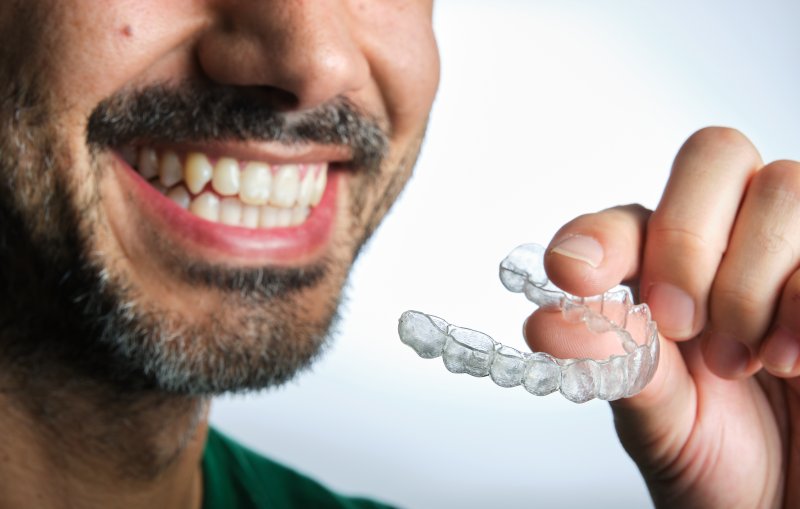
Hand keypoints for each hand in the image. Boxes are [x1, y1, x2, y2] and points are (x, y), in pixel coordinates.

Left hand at [526, 127, 799, 507]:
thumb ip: (611, 363)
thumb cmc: (710, 453)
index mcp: (658, 269)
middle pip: (715, 154)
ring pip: (784, 188)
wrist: (778, 497)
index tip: (575, 275)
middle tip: (679, 323)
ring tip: (738, 361)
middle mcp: (727, 244)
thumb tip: (547, 322)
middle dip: (689, 238)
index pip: (630, 215)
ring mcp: (791, 257)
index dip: (603, 234)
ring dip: (749, 281)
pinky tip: (787, 361)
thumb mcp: (652, 417)